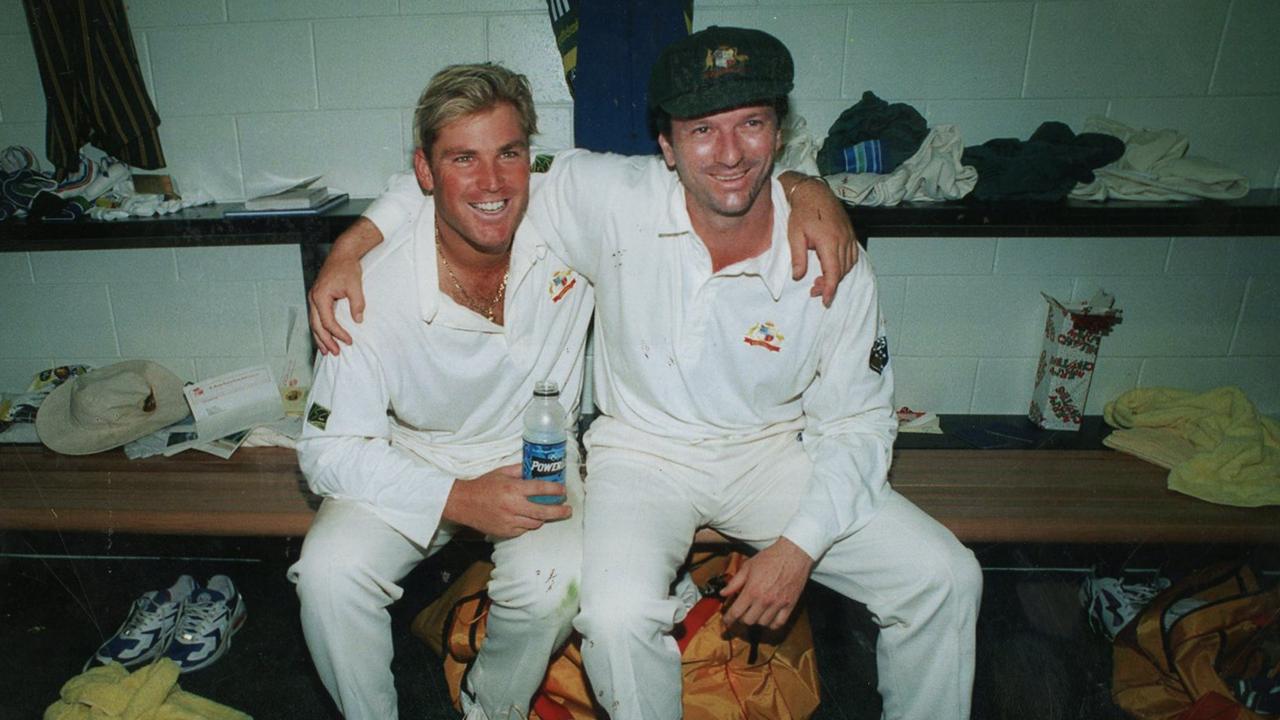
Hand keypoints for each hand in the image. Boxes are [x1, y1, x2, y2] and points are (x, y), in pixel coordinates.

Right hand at [308, 217, 380, 354]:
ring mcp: (313, 298)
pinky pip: (316, 317)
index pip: (327, 321)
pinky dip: (320, 328)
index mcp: (320, 296)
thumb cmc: (347, 268)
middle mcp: (313, 298)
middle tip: (335, 353)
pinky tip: (325, 337)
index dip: (338, 333)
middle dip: (325, 341)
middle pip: (316, 325)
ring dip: (320, 338)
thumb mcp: (355, 286)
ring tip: (326, 351)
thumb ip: (357, 304)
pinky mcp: (317, 298)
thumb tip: (358, 321)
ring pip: (313, 323)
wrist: (342, 254)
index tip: (349, 341)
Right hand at [442, 464, 571, 538]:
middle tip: (568, 510)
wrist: (463, 503)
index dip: (555, 490)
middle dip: (559, 511)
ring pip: (535, 523)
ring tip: (547, 513)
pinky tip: (527, 518)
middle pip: (543, 512)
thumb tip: (535, 468)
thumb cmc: (483, 485)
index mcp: (513, 489)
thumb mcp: (501, 472)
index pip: (541, 489)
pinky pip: (523, 530)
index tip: (563, 490)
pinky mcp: (505, 532)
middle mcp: (513, 506)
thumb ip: (519, 470)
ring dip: (543, 518)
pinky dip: (527, 524)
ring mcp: (509, 521)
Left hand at [720, 537, 814, 629]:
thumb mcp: (748, 567)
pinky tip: (768, 618)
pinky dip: (772, 624)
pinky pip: (779, 623)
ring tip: (755, 612)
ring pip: (763, 623)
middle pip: (748, 621)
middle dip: (741, 618)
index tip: (727, 620)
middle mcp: (764, 600)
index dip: (728, 619)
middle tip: (741, 612)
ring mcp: (778, 604)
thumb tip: (723, 592)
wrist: (793, 554)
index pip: (736, 612)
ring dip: (756, 620)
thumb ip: (734, 582)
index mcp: (752, 590)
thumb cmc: (771, 557)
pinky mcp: (790, 605)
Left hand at [782, 173, 858, 306]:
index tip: (826, 300)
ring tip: (821, 280)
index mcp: (828, 241)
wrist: (814, 192)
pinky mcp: (850, 234)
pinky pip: (852, 256)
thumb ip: (798, 258)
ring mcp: (849, 237)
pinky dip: (844, 266)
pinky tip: (833, 267)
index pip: (833, 272)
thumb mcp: (794, 235)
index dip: (830, 289)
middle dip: (829, 285)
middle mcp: (842, 240)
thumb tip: (798, 277)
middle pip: (841, 271)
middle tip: (814, 291)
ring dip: (836, 276)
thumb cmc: (802, 212)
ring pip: (848, 265)